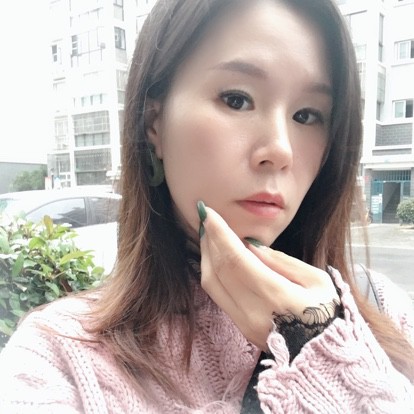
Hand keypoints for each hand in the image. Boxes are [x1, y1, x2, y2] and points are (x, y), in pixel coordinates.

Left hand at [199, 204, 339, 350]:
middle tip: (206, 218)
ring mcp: (243, 323)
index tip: (208, 212)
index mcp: (277, 297)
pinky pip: (217, 295)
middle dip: (209, 240)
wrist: (326, 356)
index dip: (219, 234)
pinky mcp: (240, 328)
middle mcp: (253, 312)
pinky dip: (212, 271)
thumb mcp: (316, 280)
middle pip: (219, 270)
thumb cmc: (328, 313)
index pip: (236, 259)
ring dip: (206, 255)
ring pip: (211, 283)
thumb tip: (251, 246)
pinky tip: (216, 257)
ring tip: (209, 234)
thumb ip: (281, 262)